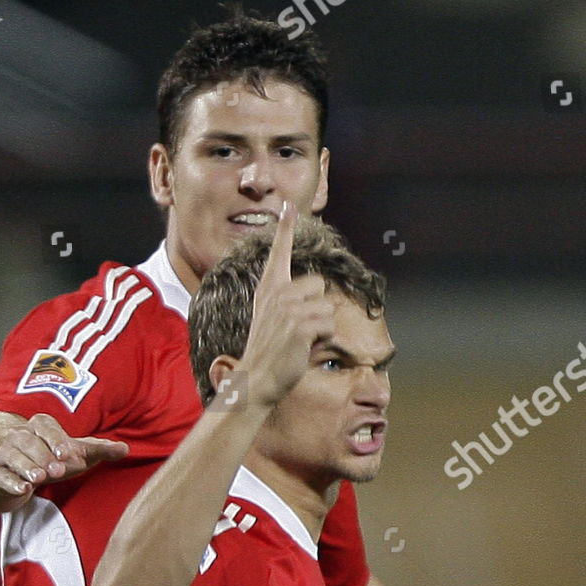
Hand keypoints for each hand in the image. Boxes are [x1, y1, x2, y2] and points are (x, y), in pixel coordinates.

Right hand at [0, 411, 127, 511]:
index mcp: (39, 427)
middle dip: (43, 456)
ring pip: (13, 457)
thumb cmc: (49, 459)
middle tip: (57, 471)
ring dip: (26, 467)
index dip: (56, 438)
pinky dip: (11, 483)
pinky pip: (1, 476)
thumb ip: (99, 450)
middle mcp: (19, 437)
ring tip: (39, 479)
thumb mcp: (75, 454)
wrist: (12, 470)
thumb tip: (125, 449)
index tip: (67, 453)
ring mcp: (5, 454)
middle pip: (28, 441)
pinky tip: (23, 491)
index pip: (44, 426)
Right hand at [237, 201, 334, 408]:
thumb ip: (288, 299)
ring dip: (321, 327)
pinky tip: (304, 348)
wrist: (257, 379)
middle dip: (317, 307)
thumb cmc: (268, 352)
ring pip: (327, 306)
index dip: (285, 229)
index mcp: (268, 289)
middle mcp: (277, 293)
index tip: (288, 207)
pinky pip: (328, 324)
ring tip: (300, 340)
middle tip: (297, 330)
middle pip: (318, 284)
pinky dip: (322, 339)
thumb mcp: (272, 318)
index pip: (279, 252)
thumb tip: (315, 289)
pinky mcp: (300, 326)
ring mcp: (289, 309)